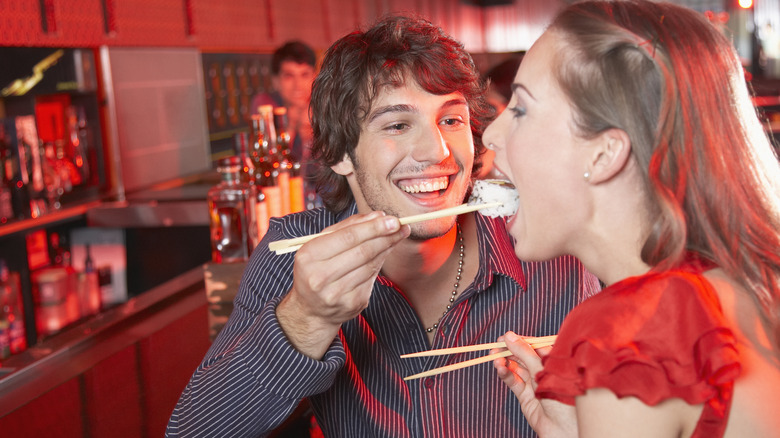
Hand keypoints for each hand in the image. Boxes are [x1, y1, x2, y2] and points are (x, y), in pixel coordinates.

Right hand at [277, 212, 409, 357]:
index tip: (392, 220)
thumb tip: (379, 216)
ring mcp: (336, 293)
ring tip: (397, 235)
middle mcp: (320, 277)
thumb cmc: (317, 269)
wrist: (311, 309)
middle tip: (400, 225)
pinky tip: (385, 253)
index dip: (373, 227)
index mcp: (309, 256)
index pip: (347, 237)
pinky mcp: (352, 303)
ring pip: (370, 265)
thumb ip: (348, 227)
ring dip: (387, 248)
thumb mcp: (321, 244)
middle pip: (362, 251)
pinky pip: (372, 278)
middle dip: (385, 236)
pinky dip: (380, 263)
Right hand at [494, 331, 577, 437]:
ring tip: (494, 358)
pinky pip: (514, 381)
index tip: (504, 337)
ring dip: (505, 363)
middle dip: (509, 351)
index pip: (534, 346)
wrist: (563, 429)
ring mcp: (535, 384)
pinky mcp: (526, 396)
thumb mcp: (542, 369)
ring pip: (517, 369)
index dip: (519, 341)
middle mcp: (545, 372)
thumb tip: (509, 336)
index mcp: (555, 362)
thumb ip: (524, 352)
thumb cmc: (562, 397)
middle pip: (523, 356)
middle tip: (495, 347)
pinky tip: (499, 368)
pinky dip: (505, 374)